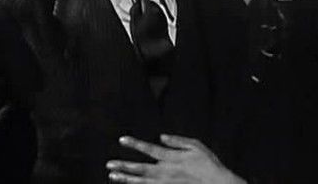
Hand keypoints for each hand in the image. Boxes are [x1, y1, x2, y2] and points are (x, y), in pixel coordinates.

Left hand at [106, 134, 245, 183]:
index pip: (149, 149)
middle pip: (140, 169)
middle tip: (109, 165)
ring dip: (126, 179)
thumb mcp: (196, 146)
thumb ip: (177, 141)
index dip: (134, 144)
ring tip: (113, 177)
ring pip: (141, 182)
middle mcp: (166, 172)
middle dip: (123, 166)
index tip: (122, 139)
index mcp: (172, 158)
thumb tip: (161, 137)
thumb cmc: (209, 165)